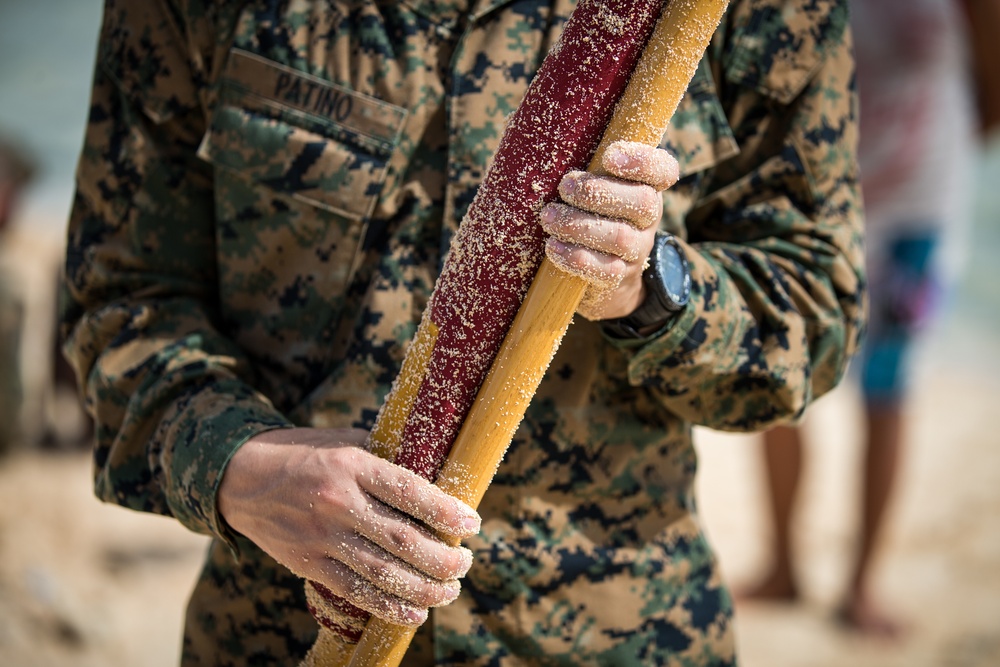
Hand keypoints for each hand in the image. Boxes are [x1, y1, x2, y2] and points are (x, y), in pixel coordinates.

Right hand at [217, 428, 481, 625]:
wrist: (240, 478)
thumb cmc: (305, 454)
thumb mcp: (345, 442)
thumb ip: (385, 456)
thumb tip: (436, 473)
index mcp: (352, 465)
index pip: (409, 491)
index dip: (445, 511)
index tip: (472, 524)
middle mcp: (338, 502)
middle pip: (402, 539)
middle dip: (443, 558)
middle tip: (465, 564)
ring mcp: (322, 537)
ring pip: (383, 571)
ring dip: (425, 588)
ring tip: (450, 591)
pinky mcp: (308, 564)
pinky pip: (355, 591)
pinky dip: (389, 607)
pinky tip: (415, 612)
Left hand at [540, 140, 678, 320]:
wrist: (594, 274)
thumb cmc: (578, 209)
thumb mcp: (579, 179)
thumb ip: (563, 149)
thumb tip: (522, 117)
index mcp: (643, 185)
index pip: (663, 169)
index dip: (643, 161)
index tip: (609, 155)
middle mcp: (647, 218)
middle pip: (642, 202)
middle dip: (599, 192)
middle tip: (564, 187)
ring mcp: (636, 250)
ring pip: (620, 238)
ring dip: (580, 225)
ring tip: (548, 218)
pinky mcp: (617, 278)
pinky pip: (606, 271)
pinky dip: (578, 258)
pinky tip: (553, 249)